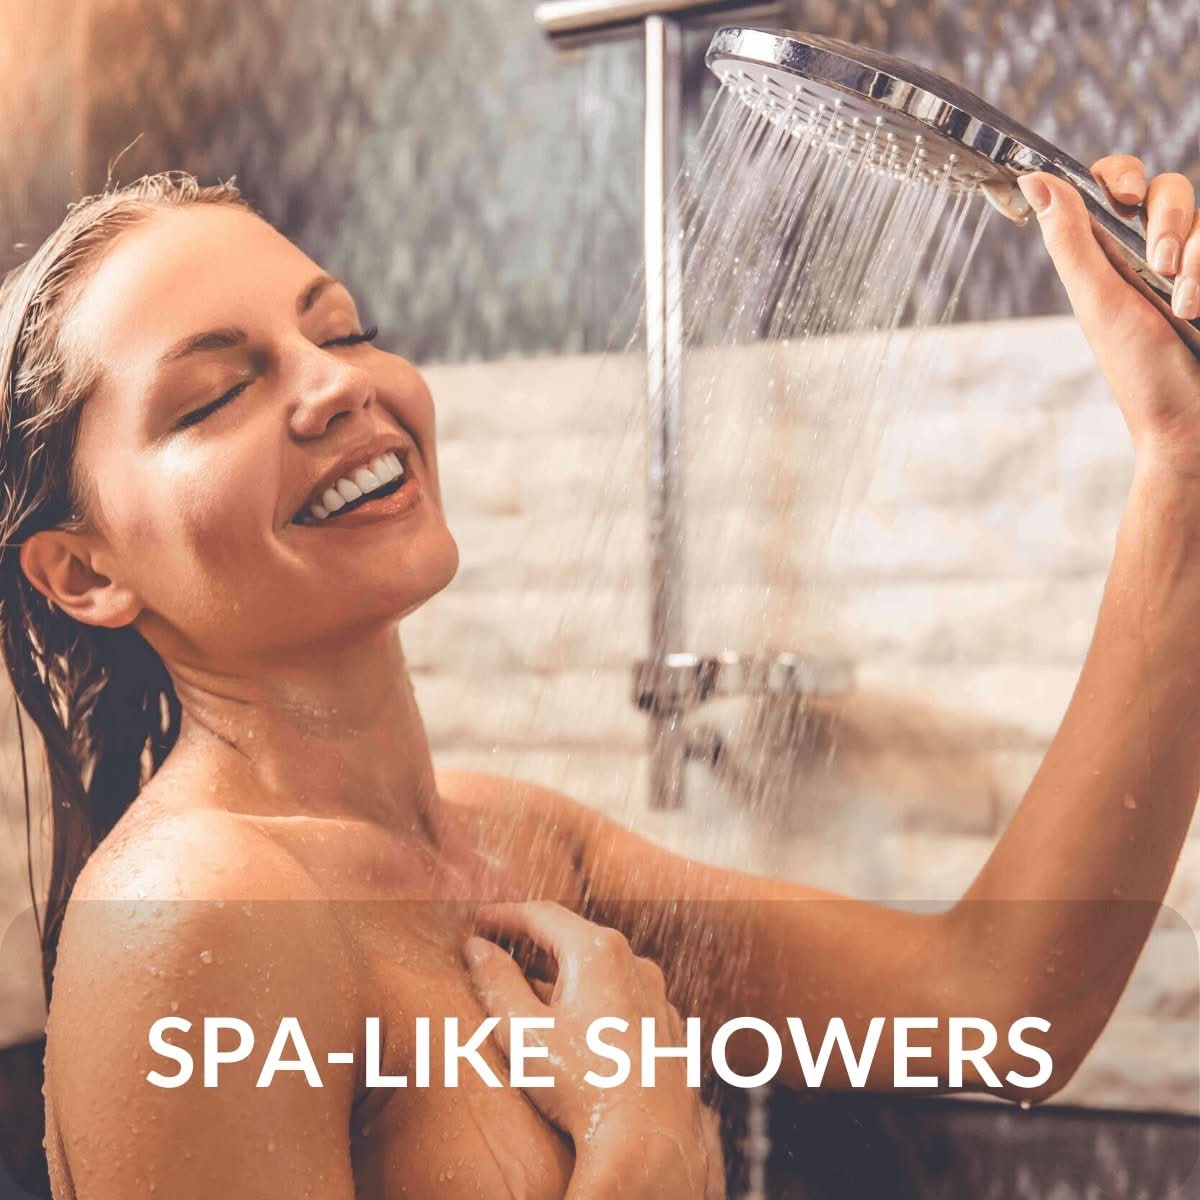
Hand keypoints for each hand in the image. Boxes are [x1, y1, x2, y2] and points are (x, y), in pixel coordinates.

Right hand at [463, 901, 722, 1198]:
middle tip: (498, 949)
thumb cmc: (582, 1087)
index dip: (504, 915)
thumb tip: (478, 948)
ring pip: (601, 970)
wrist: (648, 1142)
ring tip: (530, 992)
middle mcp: (635, 962)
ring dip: (563, 974)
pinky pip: (623, 998)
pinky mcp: (666, 1026)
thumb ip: (497, 981)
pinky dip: (594, 1000)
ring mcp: (657, 994)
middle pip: (574, 938)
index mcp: (598, 951)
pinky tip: (575, 1027)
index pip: (542, 914)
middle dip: (533, 942)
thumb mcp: (523, 1032)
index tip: (476, 920)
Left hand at [1017, 158, 1199, 478]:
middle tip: (1160, 265)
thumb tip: (1031, 179)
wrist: (1190, 423)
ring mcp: (1194, 266)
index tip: (1122, 198)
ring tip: (1187, 306)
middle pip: (1168, 189)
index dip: (1119, 174)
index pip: (1113, 184)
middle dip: (1168, 219)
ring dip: (1198, 255)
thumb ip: (1070, 240)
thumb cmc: (1140, 371)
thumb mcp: (1098, 302)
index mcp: (1111, 255)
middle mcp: (1153, 252)